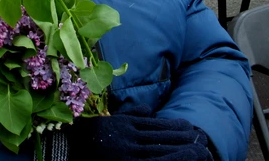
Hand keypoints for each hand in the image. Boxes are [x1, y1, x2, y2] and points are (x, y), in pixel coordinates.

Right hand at [66, 105, 212, 160]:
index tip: (190, 127)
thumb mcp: (107, 122)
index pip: (155, 126)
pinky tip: (182, 160)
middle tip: (203, 139)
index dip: (174, 126)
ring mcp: (127, 155)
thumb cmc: (86, 138)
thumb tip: (148, 111)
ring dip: (182, 151)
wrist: (66, 151)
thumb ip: (128, 116)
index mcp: (123, 125)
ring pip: (160, 152)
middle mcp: (127, 139)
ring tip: (201, 151)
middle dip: (184, 139)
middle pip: (161, 139)